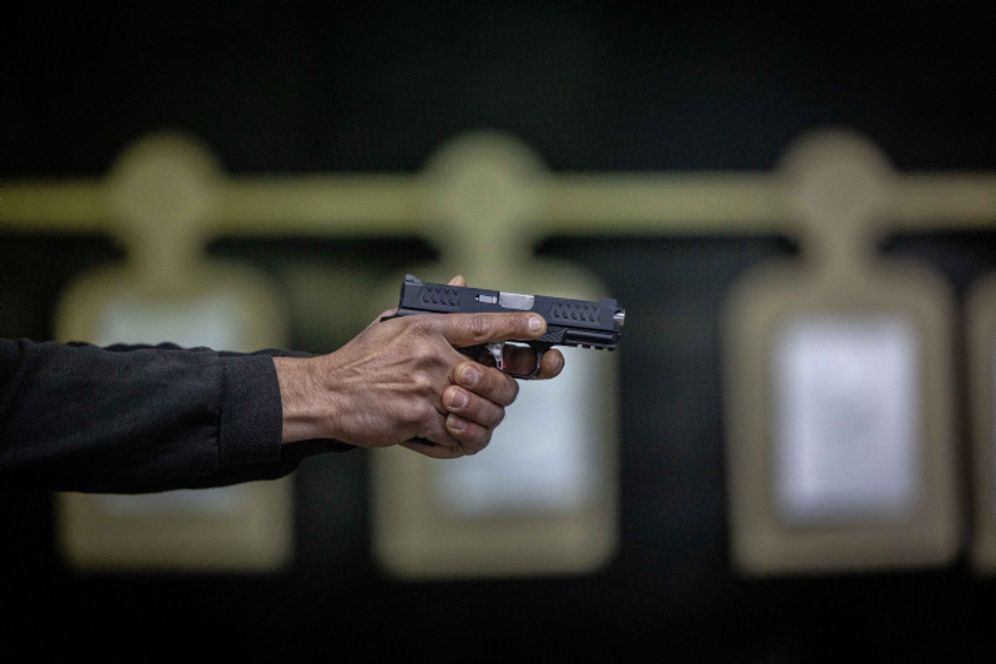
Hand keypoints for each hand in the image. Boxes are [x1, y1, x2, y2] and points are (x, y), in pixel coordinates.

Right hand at [275, 275, 564, 457]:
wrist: (327, 393)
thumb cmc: (362, 358)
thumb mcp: (394, 322)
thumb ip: (434, 309)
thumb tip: (461, 281)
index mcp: (427, 327)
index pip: (482, 322)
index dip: (516, 324)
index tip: (541, 325)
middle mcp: (431, 356)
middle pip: (494, 376)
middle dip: (503, 390)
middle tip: (497, 394)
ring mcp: (426, 388)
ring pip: (482, 410)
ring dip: (482, 418)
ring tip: (469, 418)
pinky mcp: (418, 418)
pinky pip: (458, 435)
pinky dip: (458, 440)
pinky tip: (449, 434)